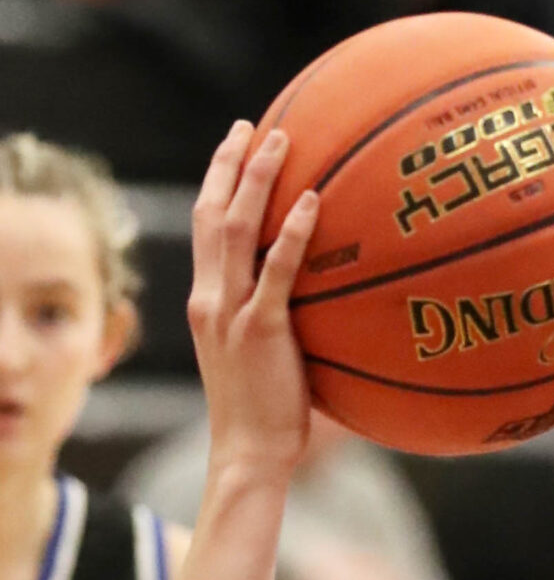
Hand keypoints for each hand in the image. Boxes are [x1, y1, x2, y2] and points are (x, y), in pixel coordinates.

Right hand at [189, 123, 316, 483]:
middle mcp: (210, 298)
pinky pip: (276, 272)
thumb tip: (322, 301)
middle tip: (252, 126)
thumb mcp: (263, 359)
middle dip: (230, 164)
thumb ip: (278, 322)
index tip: (235, 148)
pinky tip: (312, 202)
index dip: (217, 184)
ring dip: (257, 180)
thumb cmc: (266, 414)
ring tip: (282, 140)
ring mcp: (231, 312)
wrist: (248, 454)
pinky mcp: (261, 330)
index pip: (205, 229)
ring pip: (235, 230)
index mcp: (207, 301)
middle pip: (211, 213)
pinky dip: (291, 234)